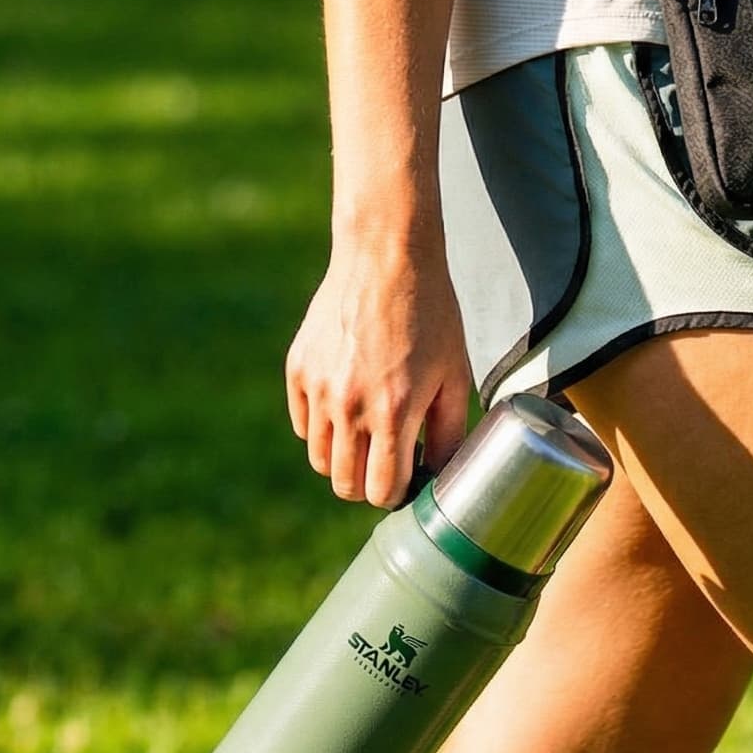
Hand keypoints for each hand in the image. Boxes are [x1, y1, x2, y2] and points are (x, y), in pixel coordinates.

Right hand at [285, 229, 472, 507]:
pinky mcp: (298, 369)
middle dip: (368, 486)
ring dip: (343, 460)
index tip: (405, 482)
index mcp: (394, 413)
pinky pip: (303, 425)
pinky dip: (322, 428)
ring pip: (319, 460)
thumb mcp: (454, 376)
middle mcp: (350, 407)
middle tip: (386, 466)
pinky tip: (346, 408)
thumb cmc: (430, 317)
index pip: (382, 491)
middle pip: (345, 485)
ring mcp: (319, 388)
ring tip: (366, 438)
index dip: (396, 494)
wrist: (386, 258)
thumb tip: (440, 477)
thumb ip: (449, 434)